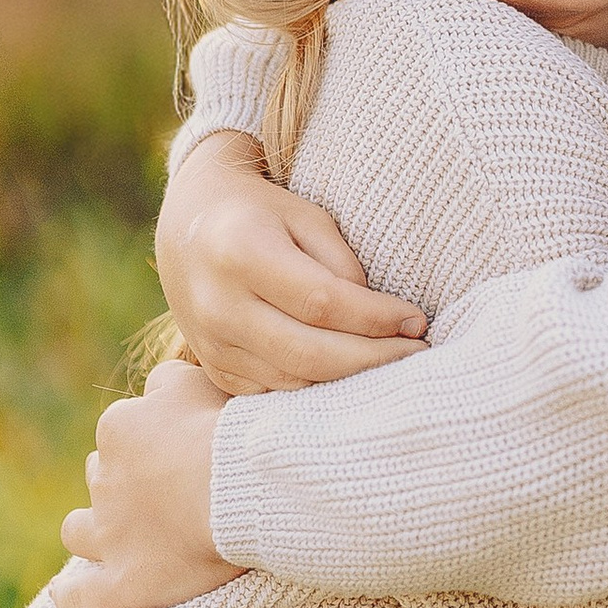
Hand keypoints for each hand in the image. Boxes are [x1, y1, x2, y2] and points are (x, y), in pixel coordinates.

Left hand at [51, 362, 246, 607]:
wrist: (241, 486)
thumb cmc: (228, 431)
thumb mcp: (198, 382)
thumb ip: (167, 381)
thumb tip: (154, 386)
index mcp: (118, 429)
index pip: (122, 430)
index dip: (150, 440)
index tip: (180, 447)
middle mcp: (104, 481)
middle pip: (100, 476)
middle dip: (121, 482)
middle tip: (162, 491)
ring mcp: (109, 535)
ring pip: (78, 530)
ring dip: (88, 530)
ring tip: (110, 537)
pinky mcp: (123, 583)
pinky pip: (82, 595)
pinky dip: (72, 595)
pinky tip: (66, 595)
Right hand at [156, 132, 427, 394]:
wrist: (189, 229)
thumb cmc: (261, 214)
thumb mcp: (305, 216)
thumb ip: (341, 263)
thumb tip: (380, 321)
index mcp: (241, 253)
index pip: (322, 302)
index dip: (376, 318)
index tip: (417, 321)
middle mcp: (219, 305)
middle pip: (310, 353)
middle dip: (374, 359)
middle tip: (418, 354)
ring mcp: (211, 344)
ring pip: (295, 381)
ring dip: (351, 381)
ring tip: (394, 365)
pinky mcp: (215, 369)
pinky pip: (275, 393)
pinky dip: (318, 389)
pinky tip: (352, 376)